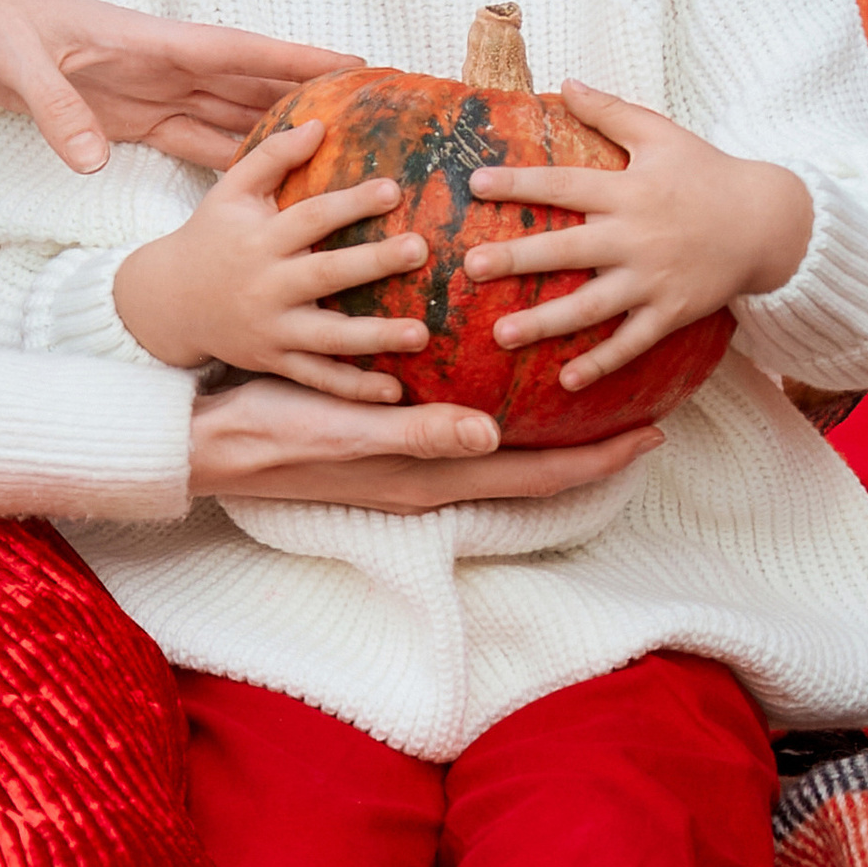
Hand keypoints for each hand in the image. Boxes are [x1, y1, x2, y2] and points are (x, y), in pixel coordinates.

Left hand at [0, 0, 349, 173]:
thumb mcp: (19, 63)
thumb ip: (57, 110)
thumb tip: (89, 161)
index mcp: (152, 43)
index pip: (238, 51)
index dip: (297, 58)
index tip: (354, 64)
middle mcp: (165, 67)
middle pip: (253, 82)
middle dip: (313, 94)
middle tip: (377, 113)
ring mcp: (153, 93)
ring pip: (233, 113)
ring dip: (282, 130)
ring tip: (342, 155)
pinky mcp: (133, 117)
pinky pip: (196, 139)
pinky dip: (233, 157)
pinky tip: (269, 181)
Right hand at [115, 121, 430, 399]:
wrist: (167, 302)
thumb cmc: (210, 236)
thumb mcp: (230, 190)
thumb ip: (272, 154)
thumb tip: (319, 123)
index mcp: (260, 240)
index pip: (310, 217)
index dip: (350, 202)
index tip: (393, 188)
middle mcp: (266, 286)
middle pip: (326, 274)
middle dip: (374, 263)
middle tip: (421, 248)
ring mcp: (271, 329)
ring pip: (328, 337)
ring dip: (376, 337)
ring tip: (421, 333)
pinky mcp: (274, 361)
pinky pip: (318, 379)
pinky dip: (353, 389)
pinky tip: (394, 392)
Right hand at [189, 377, 663, 510]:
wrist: (212, 444)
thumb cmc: (277, 430)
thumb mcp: (350, 425)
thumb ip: (421, 433)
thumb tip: (496, 436)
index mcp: (434, 478)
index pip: (538, 475)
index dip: (599, 459)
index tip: (655, 433)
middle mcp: (434, 478)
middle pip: (535, 471)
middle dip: (592, 448)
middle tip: (646, 414)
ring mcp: (412, 468)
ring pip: (507, 458)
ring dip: (553, 436)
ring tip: (591, 400)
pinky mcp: (390, 448)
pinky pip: (470, 439)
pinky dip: (506, 420)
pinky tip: (503, 388)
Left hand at [465, 85, 812, 397]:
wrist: (768, 221)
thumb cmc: (707, 173)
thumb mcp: (661, 134)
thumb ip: (610, 112)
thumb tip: (566, 82)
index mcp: (628, 191)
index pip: (564, 185)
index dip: (520, 183)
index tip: (476, 183)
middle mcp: (636, 237)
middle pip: (568, 250)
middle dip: (518, 259)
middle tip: (471, 268)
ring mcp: (654, 280)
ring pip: (592, 306)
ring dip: (546, 322)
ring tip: (500, 335)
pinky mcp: (672, 312)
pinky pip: (632, 342)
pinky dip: (602, 363)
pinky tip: (566, 380)